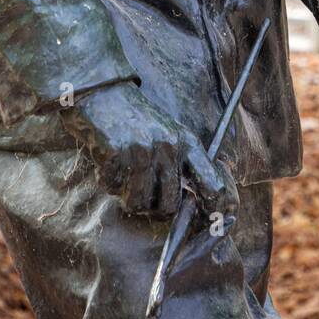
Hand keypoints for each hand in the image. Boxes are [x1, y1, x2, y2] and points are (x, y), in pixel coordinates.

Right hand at [62, 81, 232, 219]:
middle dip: (152, 207)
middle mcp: (169, 146)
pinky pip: (113, 188)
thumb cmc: (136, 120)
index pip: (212, 184)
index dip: (214, 209)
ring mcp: (143, 149)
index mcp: (187, 142)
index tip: (213, 226)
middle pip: (168, 206)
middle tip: (140, 191)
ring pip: (139, 204)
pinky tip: (108, 160)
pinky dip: (108, 181)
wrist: (104, 92)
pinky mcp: (118, 152)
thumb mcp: (169, 134)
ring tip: (122, 172)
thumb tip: (192, 209)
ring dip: (126, 195)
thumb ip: (181, 166)